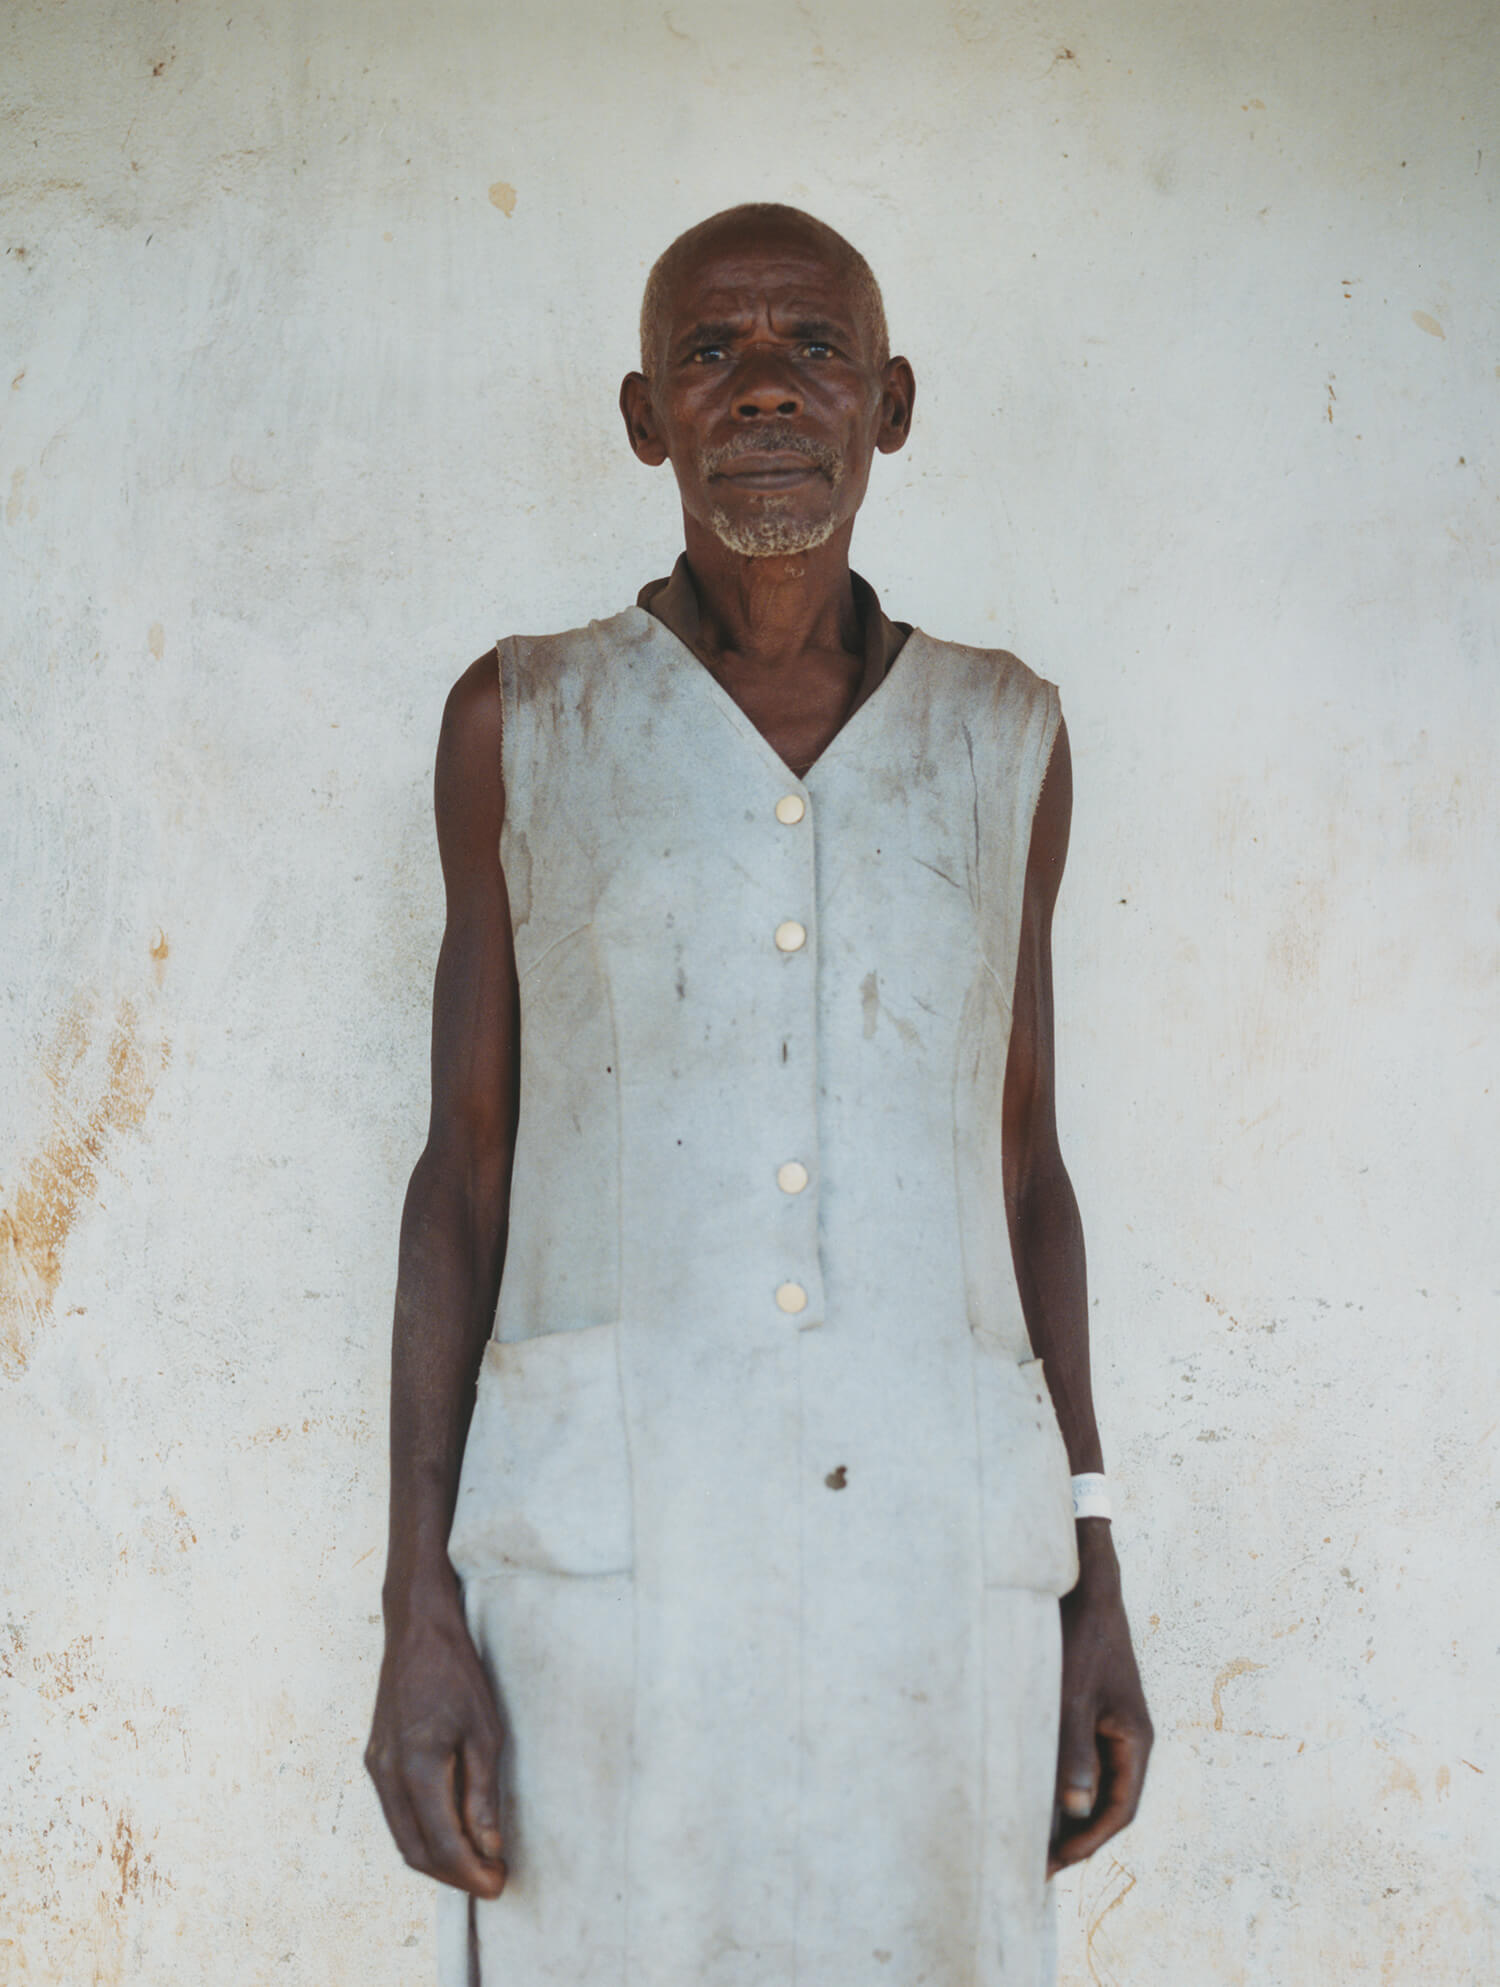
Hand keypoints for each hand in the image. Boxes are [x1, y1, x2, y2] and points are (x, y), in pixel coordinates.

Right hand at [365, 1564, 507, 1896]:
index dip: (471, 1874)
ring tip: (477, 1860)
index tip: (500, 1883)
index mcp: (416, 1767)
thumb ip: (482, 1793)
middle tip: (492, 1879)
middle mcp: (386, 1774)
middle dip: (454, 1875)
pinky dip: (422, 1833)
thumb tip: (487, 1846)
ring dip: (437, 1858)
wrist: (417, 1628)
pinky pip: (396, 1813)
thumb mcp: (485, 1730)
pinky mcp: (375, 1759)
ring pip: (402, 1836)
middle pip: (416, 1851)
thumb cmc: (457, 1672)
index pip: (443, 1844)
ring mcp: (375, 1767)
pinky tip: (451, 1830)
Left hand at [1049, 1522, 1152, 1875]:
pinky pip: (1081, 1757)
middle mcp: (1130, 1737)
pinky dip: (1060, 1778)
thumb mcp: (1070, 1698)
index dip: (1085, 1844)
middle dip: (1074, 1835)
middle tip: (1033, 1861)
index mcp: (1135, 1740)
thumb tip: (1074, 1812)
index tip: (1049, 1866)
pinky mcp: (1093, 1708)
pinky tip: (1031, 1788)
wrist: (1083, 1585)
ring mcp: (1113, 1723)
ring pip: (1093, 1782)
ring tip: (1028, 1833)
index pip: (1118, 1811)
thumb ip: (1072, 1754)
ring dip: (1065, 1809)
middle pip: (1108, 1802)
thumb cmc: (1078, 1638)